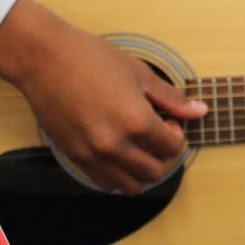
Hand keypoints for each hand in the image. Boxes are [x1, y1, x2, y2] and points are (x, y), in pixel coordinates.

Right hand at [0, 0, 205, 193]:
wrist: (44, 59)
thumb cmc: (90, 58)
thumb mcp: (139, 73)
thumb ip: (171, 98)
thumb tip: (199, 110)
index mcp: (136, 121)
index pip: (172, 148)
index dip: (176, 136)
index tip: (168, 123)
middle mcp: (115, 144)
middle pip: (155, 171)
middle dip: (163, 156)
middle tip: (156, 135)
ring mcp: (93, 155)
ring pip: (131, 185)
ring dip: (142, 171)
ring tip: (138, 147)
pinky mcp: (75, 157)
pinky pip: (105, 183)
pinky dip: (117, 175)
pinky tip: (117, 152)